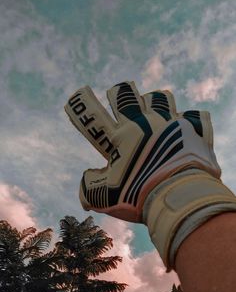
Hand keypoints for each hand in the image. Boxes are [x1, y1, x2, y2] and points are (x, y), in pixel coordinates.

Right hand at [64, 81, 220, 222]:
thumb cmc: (139, 197)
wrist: (181, 197)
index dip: (80, 103)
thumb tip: (87, 178)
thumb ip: (88, 188)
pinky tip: (185, 128)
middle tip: (118, 98)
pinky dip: (189, 121)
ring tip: (152, 110)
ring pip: (160, 97)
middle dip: (118, 93)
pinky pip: (195, 116)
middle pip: (125, 93)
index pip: (91, 114)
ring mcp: (171, 124)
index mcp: (120, 138)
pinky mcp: (194, 131)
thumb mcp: (104, 197)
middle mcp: (144, 123)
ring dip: (153, 101)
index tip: (79, 94)